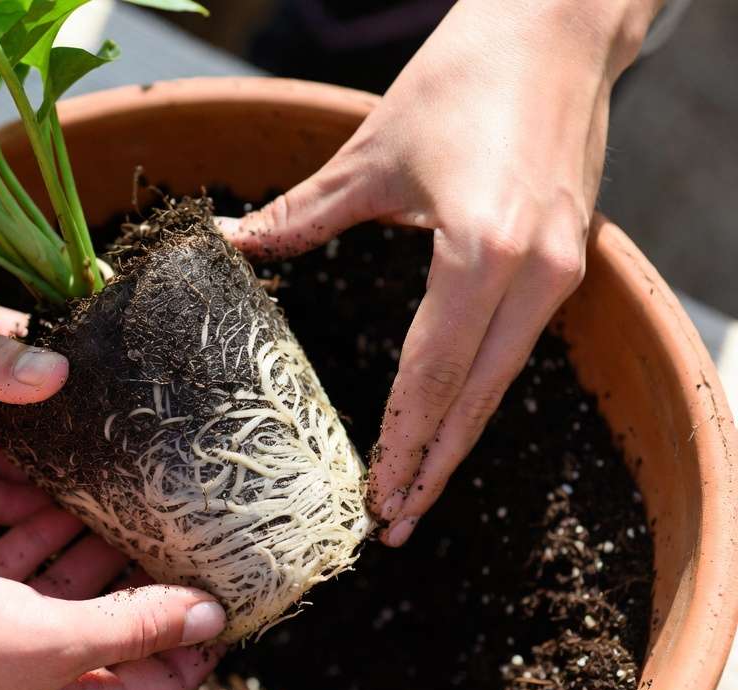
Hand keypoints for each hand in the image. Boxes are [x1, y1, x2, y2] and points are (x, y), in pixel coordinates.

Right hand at [0, 510, 225, 689]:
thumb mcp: (55, 638)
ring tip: (139, 501)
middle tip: (187, 530)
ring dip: (99, 551)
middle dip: (152, 586)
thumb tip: (207, 618)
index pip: (159, 682)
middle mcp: (37, 684)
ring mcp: (0, 644)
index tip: (228, 588)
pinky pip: (21, 566)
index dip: (197, 641)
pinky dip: (43, 535)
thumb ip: (134, 625)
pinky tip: (66, 495)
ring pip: (69, 592)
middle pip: (117, 632)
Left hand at [218, 0, 657, 544]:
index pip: (432, 374)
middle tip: (394, 525)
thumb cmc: (464, 76)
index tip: (375, 497)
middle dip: (433, 466)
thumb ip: (302, 212)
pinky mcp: (571, 258)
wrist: (557, 26)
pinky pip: (518, 345)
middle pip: (475, 396)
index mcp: (484, 252)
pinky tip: (453, 418)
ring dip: (459, 438)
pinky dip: (480, 390)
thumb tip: (232, 241)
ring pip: (502, 379)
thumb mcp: (371, 152)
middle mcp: (536, 273)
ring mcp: (563, 269)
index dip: (401, 442)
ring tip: (420, 493)